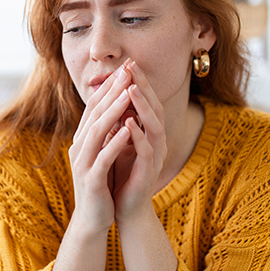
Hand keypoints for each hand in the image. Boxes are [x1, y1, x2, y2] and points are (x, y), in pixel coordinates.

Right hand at [68, 59, 136, 233]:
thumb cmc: (101, 184)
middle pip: (94, 113)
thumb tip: (116, 108)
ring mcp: (82, 163)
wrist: (92, 219)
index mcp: (81, 139)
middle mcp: (78, 147)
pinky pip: (103, 156)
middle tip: (126, 71)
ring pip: (96, 131)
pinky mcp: (91, 180)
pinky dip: (115, 141)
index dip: (109, 87)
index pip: (93, 107)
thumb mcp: (102, 153)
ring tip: (128, 93)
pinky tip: (129, 129)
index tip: (124, 69)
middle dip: (111, 91)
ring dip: (113, 110)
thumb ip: (106, 133)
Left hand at [111, 60, 167, 222]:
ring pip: (154, 125)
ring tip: (131, 88)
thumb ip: (119, 121)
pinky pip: (146, 150)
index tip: (128, 63)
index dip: (139, 82)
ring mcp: (155, 155)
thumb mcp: (118, 141)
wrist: (125, 207)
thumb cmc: (122, 173)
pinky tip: (128, 123)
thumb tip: (112, 97)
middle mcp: (156, 140)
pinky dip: (137, 135)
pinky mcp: (149, 171)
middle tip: (132, 66)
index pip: (146, 101)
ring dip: (142, 106)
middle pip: (154, 107)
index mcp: (149, 133)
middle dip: (143, 86)